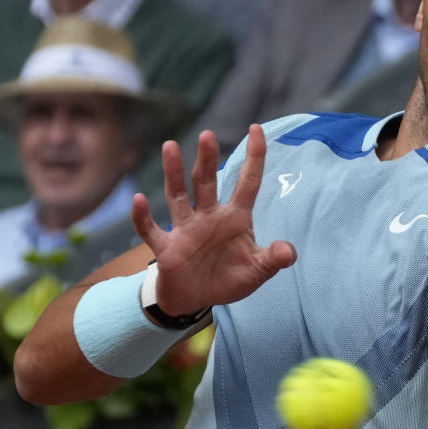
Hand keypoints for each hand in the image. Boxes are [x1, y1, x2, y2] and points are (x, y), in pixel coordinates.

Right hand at [132, 125, 296, 315]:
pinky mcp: (166, 248)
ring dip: (174, 173)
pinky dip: (143, 218)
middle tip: (208, 135)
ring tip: (171, 146)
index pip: (247, 182)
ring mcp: (185, 230)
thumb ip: (272, 260)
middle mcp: (209, 216)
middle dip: (207, 160)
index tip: (256, 128)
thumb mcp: (256, 271)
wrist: (196, 300)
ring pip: (177, 196)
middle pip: (207, 182)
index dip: (254, 157)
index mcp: (235, 218)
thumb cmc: (227, 279)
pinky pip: (151, 230)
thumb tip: (288, 251)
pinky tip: (139, 200)